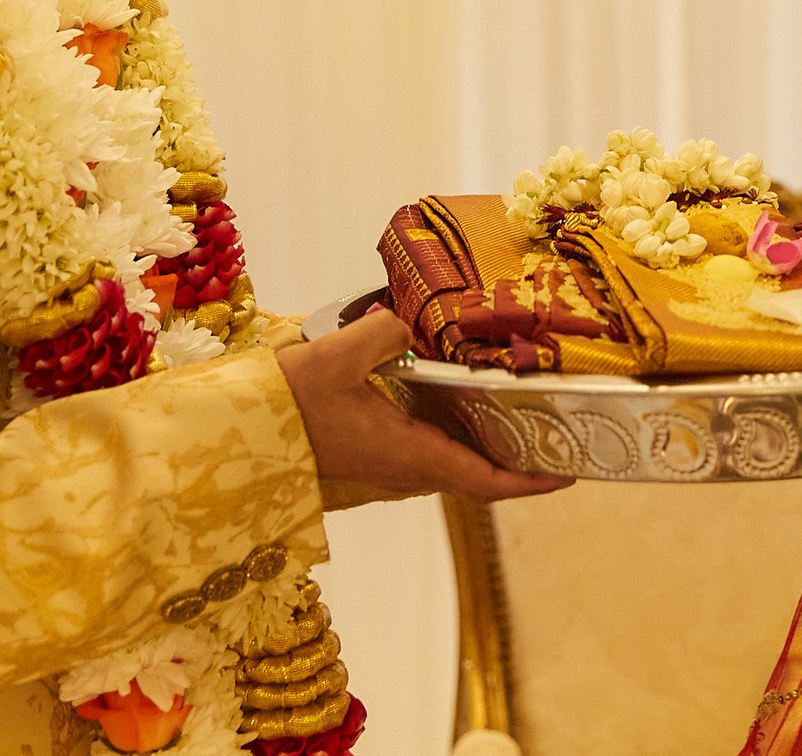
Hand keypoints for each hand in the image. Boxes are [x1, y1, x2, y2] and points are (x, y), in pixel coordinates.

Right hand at [276, 309, 572, 502]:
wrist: (234, 434)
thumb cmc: (285, 405)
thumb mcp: (335, 357)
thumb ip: (383, 332)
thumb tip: (410, 321)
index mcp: (407, 455)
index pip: (484, 480)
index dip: (530, 481)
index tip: (568, 471)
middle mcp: (402, 471)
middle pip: (474, 474)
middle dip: (517, 459)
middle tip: (553, 430)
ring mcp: (383, 469)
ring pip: (448, 463)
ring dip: (483, 446)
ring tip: (514, 410)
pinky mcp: (367, 458)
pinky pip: (424, 451)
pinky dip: (450, 433)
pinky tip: (450, 398)